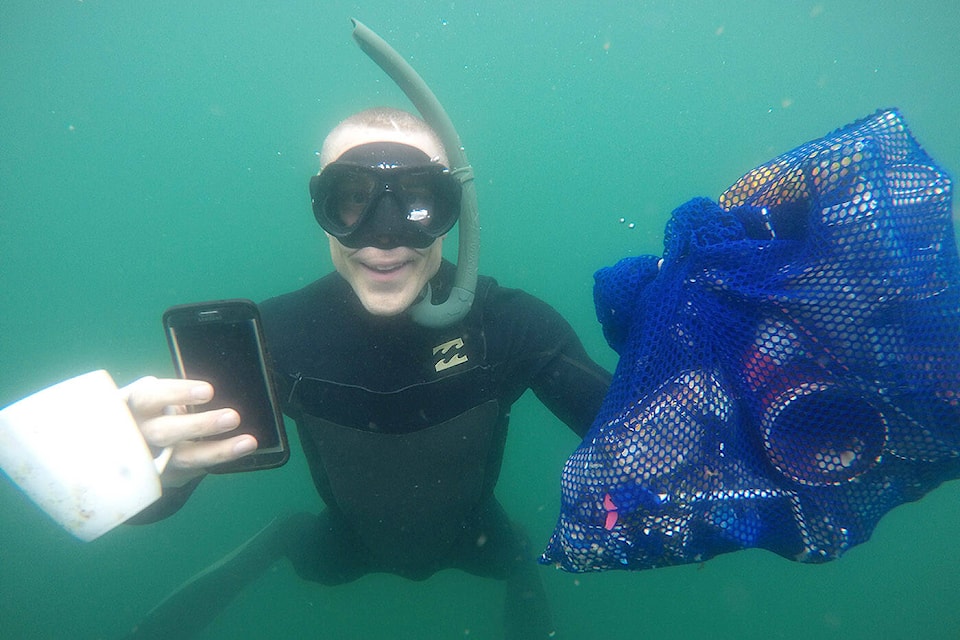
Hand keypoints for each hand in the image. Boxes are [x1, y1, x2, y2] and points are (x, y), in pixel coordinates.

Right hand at [121, 376, 257, 486]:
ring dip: (218, 450)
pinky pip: (196, 469)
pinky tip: (241, 450)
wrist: (144, 440)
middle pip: (164, 432)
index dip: (178, 394)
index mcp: (136, 405)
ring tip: (247, 442)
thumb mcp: (162, 395)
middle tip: (234, 417)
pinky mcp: (168, 474)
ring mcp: (154, 458)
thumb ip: (180, 394)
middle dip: (200, 425)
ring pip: (183, 457)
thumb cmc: (159, 407)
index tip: (209, 391)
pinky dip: (220, 458)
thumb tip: (221, 389)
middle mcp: (141, 433)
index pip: (150, 397)